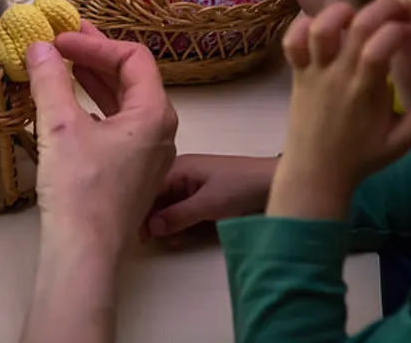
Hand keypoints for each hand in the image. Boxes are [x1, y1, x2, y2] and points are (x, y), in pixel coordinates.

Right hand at [27, 31, 177, 259]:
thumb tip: (38, 45)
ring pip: (124, 103)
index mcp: (155, 113)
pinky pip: (118, 126)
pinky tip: (70, 105)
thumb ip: (50, 79)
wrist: (84, 255)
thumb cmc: (79, 188)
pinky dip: (94, 107)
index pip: (132, 58)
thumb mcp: (60, 125)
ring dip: (93, 80)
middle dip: (95, 56)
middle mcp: (161, 131)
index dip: (95, 43)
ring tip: (64, 64)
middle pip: (132, 78)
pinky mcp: (132, 173)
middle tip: (64, 40)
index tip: (59, 40)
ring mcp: (149, 155)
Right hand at [146, 154, 277, 240]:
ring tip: (167, 242)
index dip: (141, 210)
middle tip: (150, 242)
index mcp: (179, 168)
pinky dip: (180, 224)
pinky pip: (184, 211)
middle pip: (158, 198)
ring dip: (167, 224)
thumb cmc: (240, 187)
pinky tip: (179, 238)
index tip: (136, 233)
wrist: (274, 184)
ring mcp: (194, 186)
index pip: (149, 188)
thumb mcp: (207, 204)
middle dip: (153, 219)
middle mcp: (183, 175)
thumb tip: (150, 228)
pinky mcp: (205, 198)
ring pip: (170, 206)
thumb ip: (177, 216)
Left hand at [268, 0, 410, 219]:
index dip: (397, 31)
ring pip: (319, 30)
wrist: (315, 171)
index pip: (380, 49)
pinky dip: (301, 26)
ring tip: (356, 11)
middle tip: (398, 5)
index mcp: (365, 92)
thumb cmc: (360, 157)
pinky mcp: (297, 74)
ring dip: (338, 12)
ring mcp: (314, 72)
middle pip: (355, 29)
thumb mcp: (399, 144)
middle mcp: (338, 76)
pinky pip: (291, 43)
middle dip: (380, 9)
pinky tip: (320, 24)